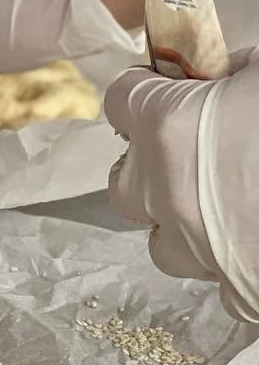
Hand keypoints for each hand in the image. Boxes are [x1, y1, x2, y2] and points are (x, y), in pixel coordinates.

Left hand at [106, 51, 258, 320]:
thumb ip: (240, 69)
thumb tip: (224, 76)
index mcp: (169, 126)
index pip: (121, 100)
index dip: (147, 89)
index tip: (170, 86)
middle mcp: (169, 194)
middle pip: (126, 182)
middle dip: (154, 163)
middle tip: (200, 147)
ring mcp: (202, 251)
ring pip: (163, 242)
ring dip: (186, 221)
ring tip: (232, 200)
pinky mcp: (244, 295)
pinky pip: (218, 281)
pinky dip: (233, 262)